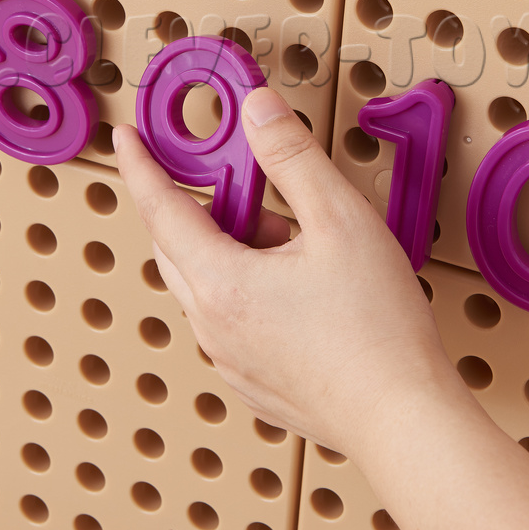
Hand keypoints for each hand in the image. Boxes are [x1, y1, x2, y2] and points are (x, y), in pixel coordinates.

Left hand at [113, 86, 470, 458]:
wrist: (402, 417)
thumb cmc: (377, 331)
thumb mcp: (340, 219)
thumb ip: (292, 156)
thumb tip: (258, 112)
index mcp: (220, 284)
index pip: (159, 210)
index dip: (140, 167)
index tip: (126, 140)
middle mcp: (212, 326)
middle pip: (179, 245)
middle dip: (206, 205)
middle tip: (250, 181)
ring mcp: (229, 357)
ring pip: (207, 282)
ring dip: (236, 248)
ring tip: (299, 242)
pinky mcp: (252, 378)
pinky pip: (229, 317)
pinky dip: (249, 287)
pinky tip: (301, 285)